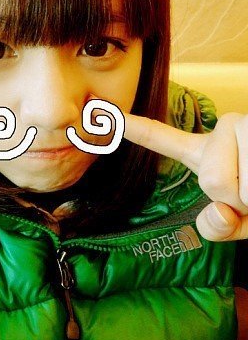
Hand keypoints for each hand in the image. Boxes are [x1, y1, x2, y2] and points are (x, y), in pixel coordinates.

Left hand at [123, 112, 247, 240]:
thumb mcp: (240, 223)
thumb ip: (219, 228)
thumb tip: (220, 213)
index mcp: (203, 152)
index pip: (160, 138)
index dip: (133, 127)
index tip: (104, 112)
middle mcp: (219, 131)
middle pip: (210, 181)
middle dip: (237, 201)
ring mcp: (240, 125)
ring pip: (232, 184)